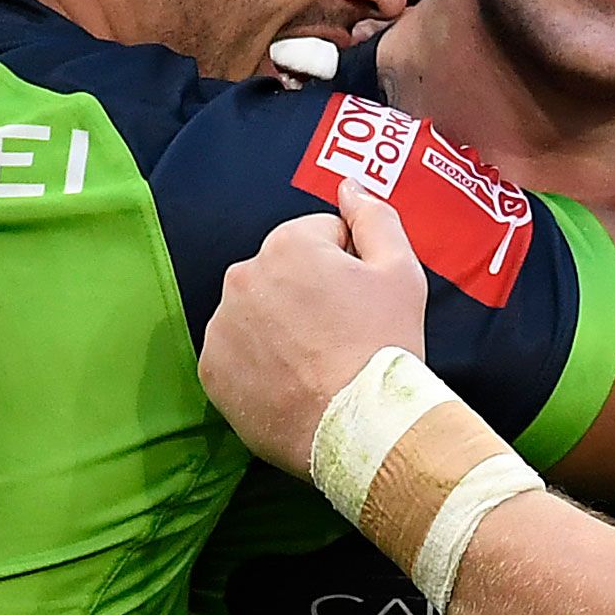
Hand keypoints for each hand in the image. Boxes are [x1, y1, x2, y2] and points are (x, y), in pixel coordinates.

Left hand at [199, 181, 431, 473]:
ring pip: (257, 311)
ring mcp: (222, 325)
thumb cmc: (386, 346)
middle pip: (283, 272)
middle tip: (343, 334)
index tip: (362, 304)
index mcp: (288, 244)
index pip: (322, 237)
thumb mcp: (402, 272)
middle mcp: (243, 276)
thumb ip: (374, 217)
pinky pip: (237, 352)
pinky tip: (291, 381)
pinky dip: (259, 363)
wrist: (361, 427)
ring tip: (316, 361)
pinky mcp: (212, 369)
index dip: (350, 268)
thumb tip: (349, 186)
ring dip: (281, 326)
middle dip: (309, 293)